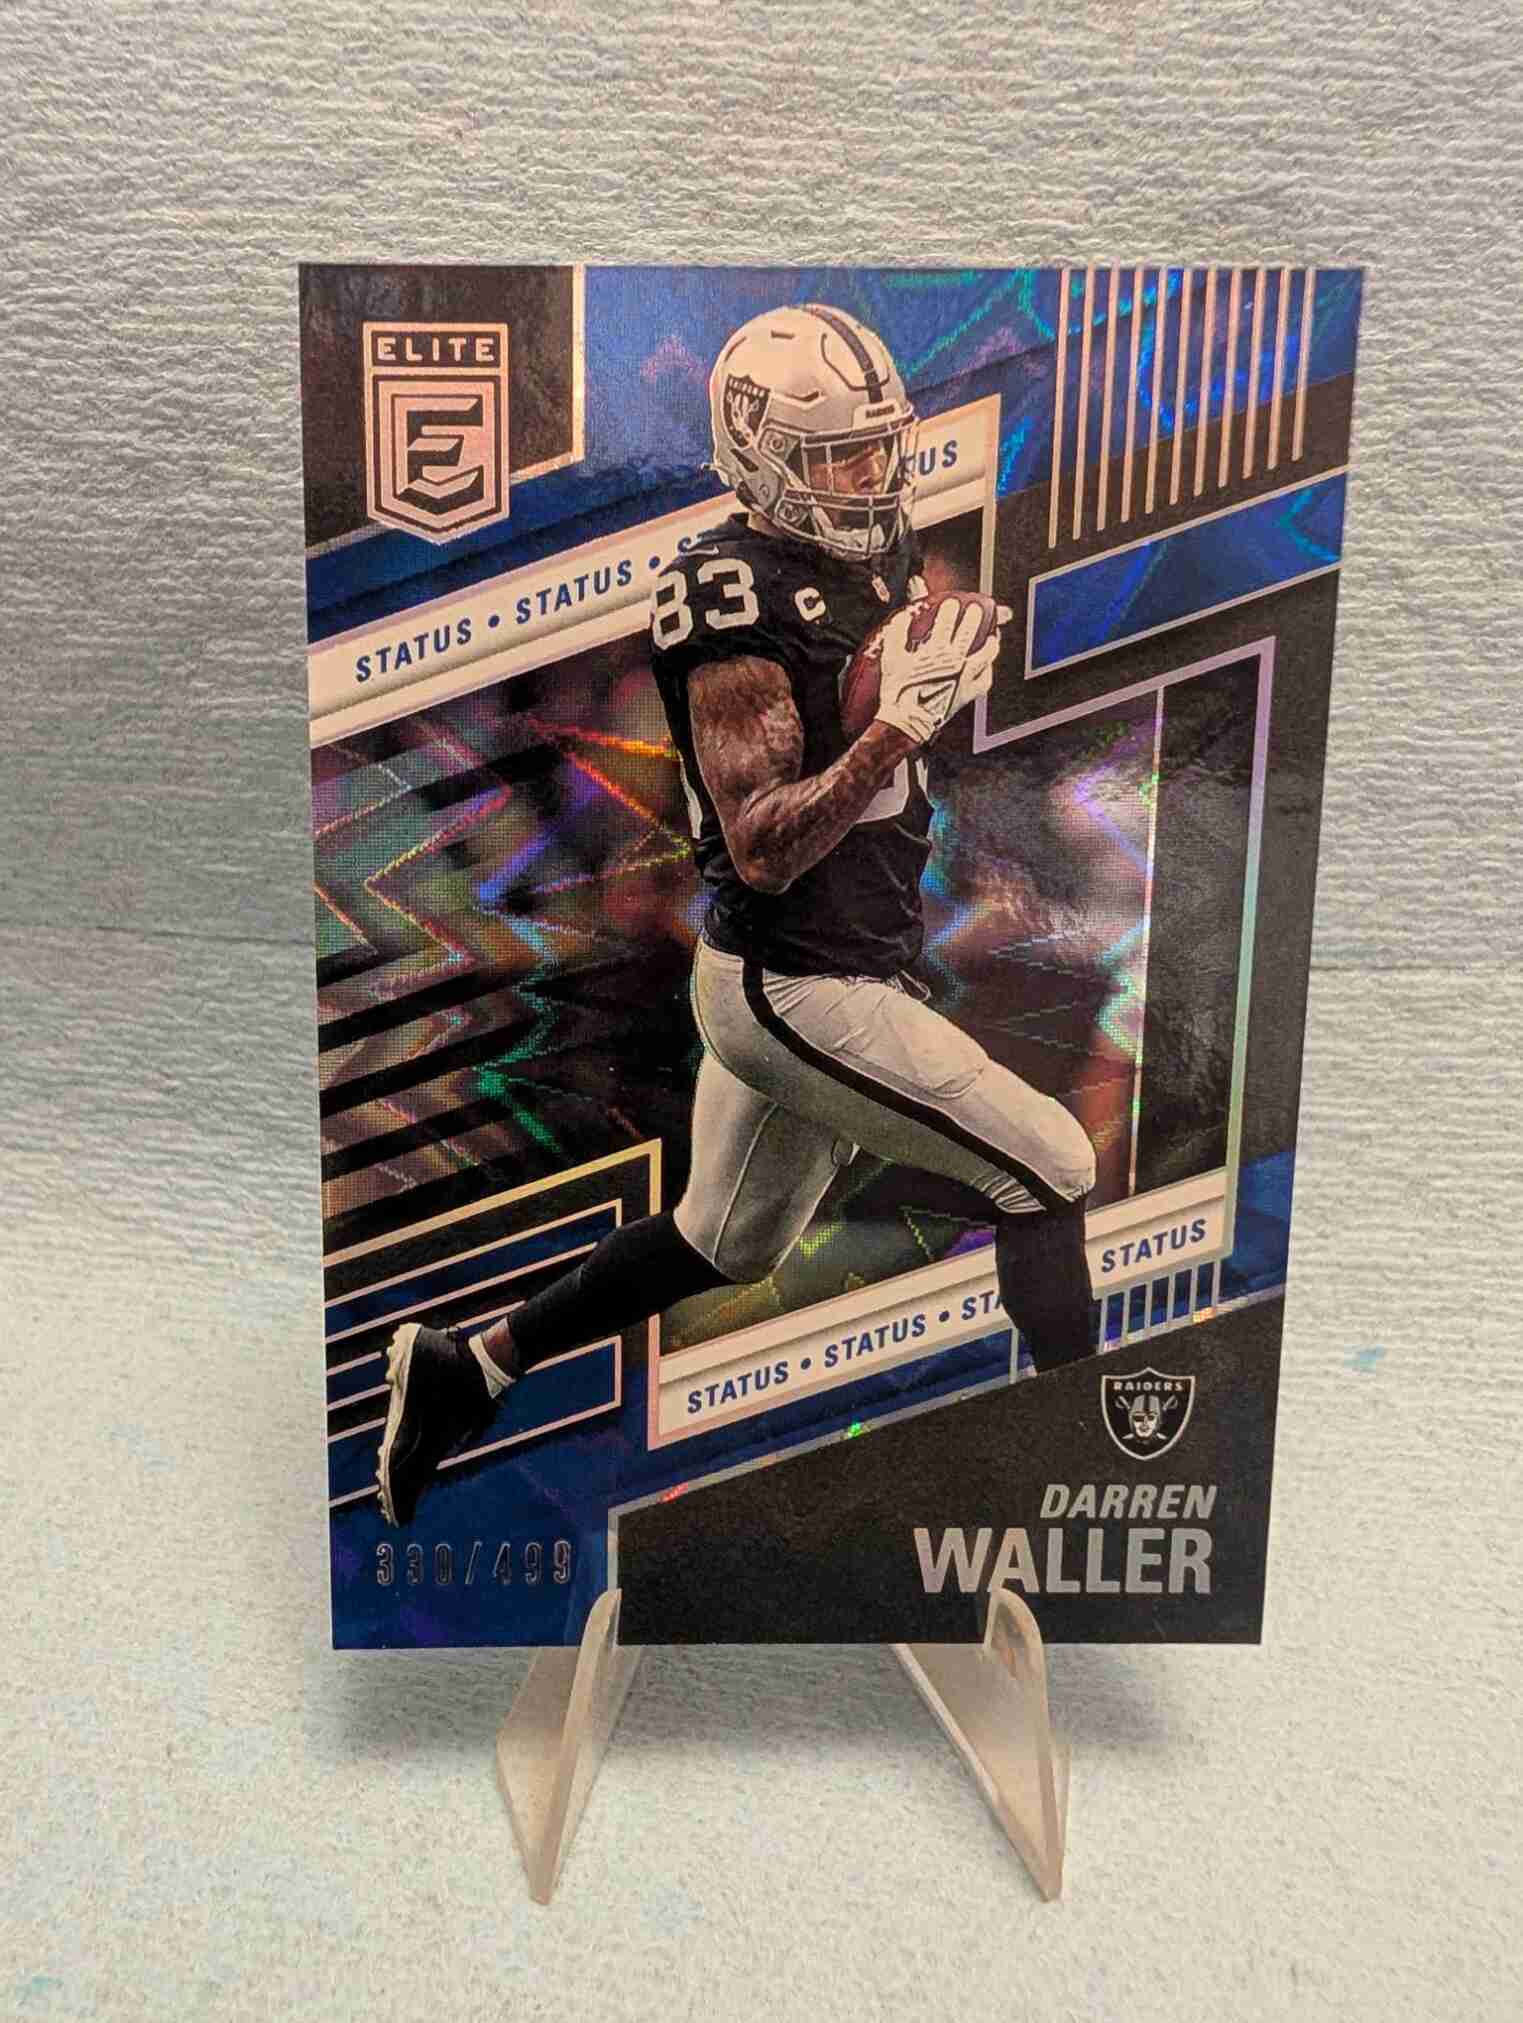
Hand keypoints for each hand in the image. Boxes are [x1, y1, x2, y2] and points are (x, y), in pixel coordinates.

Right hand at [873, 595, 1010, 744]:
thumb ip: (897, 634)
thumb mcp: (891, 658)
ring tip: (993, 636)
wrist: (907, 721)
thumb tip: (902, 617)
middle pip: (969, 632)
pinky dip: (988, 670)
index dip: (950, 609)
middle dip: (973, 617)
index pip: (947, 622)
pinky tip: (988, 666)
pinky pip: (986, 679)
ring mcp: (965, 677)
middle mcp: (955, 660)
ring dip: (991, 642)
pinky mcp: (969, 693)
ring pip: (987, 654)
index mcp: (936, 649)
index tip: (951, 603)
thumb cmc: (898, 691)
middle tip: (975, 610)